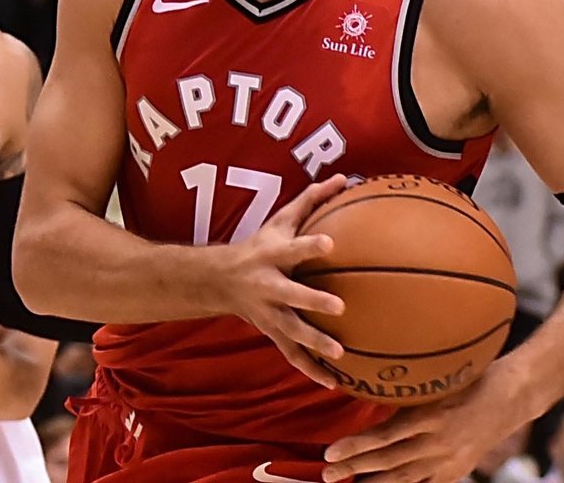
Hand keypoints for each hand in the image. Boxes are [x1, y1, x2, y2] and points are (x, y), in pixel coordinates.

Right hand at [219, 175, 349, 388]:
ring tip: (340, 354)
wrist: (220, 280)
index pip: (293, 248)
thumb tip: (343, 179)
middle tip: (340, 307)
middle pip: (291, 295)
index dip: (309, 246)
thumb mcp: (280, 220)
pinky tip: (335, 384)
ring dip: (315, 343)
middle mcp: (269, 286)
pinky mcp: (273, 334)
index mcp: (272, 256)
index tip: (330, 244)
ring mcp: (269, 314)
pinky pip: (293, 355)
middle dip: (313, 302)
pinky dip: (312, 371)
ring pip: (292, 332)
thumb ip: (311, 201)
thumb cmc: (261, 245)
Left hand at [322, 359, 530, 482]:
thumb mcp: (441, 377)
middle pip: (389, 461)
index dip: (357, 445)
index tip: (330, 452)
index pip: (386, 435)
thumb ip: (410, 390)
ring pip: (404, 478)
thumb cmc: (475, 375)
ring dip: (373, 481)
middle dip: (355, 467)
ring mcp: (450, 460)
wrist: (514, 395)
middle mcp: (440, 441)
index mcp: (433, 414)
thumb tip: (371, 389)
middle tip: (327, 473)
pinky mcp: (458, 470)